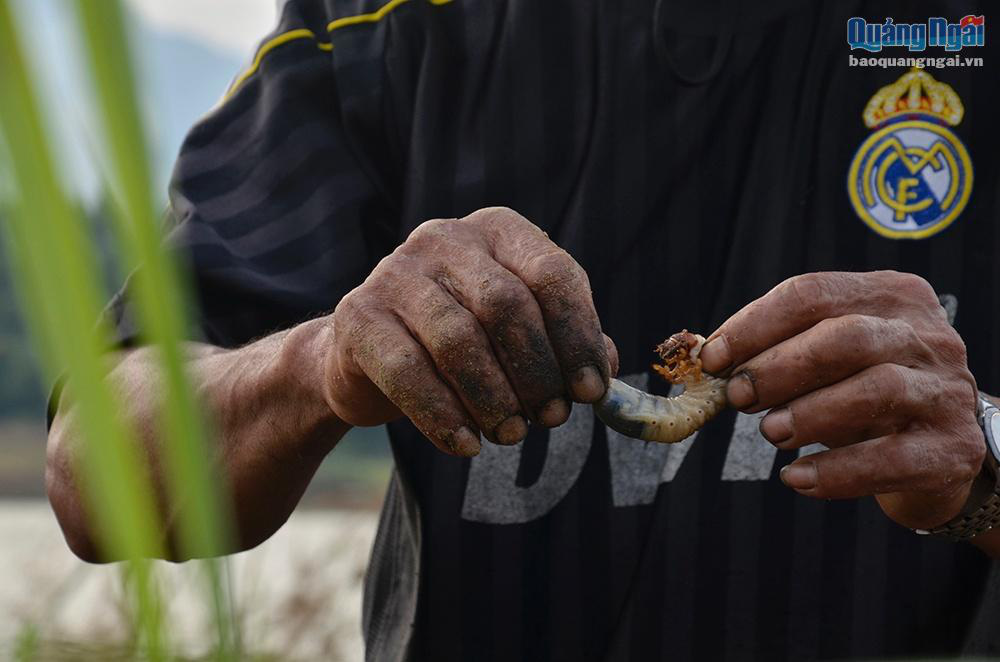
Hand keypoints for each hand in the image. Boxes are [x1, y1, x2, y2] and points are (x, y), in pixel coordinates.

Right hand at [321, 207, 616, 455]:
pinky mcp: (358, 315)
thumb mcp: (517, 332)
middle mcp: (444, 239)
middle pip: (506, 306)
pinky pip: (407, 371)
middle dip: (537, 372)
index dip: (578, 337)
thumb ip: (563, 342)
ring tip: (512, 434)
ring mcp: (395, 272)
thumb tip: (606, 369)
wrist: (366, 352)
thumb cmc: (461, 341)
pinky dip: (443, 416)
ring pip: (458, 340)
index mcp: (497, 231)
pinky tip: (467, 445)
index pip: (552, 275)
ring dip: (494, 399)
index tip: (593, 391)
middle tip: (551, 418)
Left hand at [699, 271, 982, 529]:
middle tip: (738, 398)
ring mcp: (946, 391)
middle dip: (780, 367)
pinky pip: (892, 458)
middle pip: (847, 337)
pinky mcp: (953, 449)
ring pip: (876, 390)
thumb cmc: (863, 394)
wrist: (937, 449)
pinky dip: (837, 471)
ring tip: (770, 433)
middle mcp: (927, 335)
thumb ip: (774, 352)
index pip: (812, 294)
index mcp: (890, 296)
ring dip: (809, 412)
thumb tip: (707, 361)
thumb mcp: (824, 360)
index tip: (712, 359)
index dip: (753, 326)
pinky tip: (796, 478)